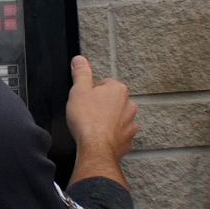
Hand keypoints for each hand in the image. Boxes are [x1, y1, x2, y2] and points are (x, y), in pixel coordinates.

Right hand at [65, 55, 138, 187]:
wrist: (95, 148)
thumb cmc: (87, 120)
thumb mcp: (78, 91)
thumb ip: (81, 73)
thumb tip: (80, 59)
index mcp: (118, 89)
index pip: (104, 84)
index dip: (91, 92)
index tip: (85, 101)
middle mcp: (129, 105)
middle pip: (112, 101)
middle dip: (101, 106)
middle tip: (87, 114)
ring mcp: (130, 123)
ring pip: (117, 117)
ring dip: (108, 121)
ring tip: (93, 127)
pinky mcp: (128, 139)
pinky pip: (119, 134)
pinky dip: (111, 135)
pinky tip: (100, 138)